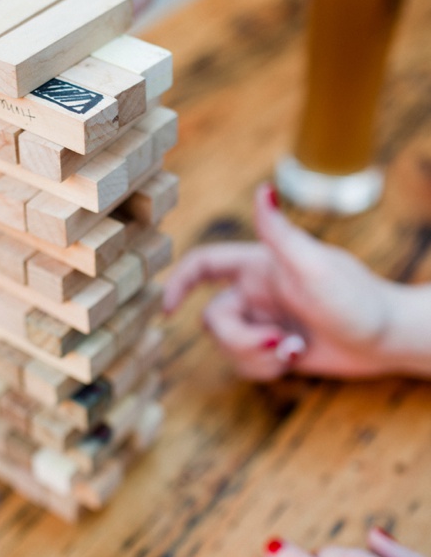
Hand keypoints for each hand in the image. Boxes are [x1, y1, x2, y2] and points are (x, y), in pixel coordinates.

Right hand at [162, 184, 398, 379]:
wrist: (390, 340)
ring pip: (227, 346)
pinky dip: (265, 369)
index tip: (166, 310)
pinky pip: (247, 364)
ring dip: (255, 356)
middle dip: (239, 339)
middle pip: (213, 319)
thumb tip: (263, 187)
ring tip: (292, 352)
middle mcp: (257, 292)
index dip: (178, 283)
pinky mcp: (275, 349)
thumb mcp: (313, 265)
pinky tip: (294, 360)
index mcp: (258, 266)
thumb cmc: (358, 298)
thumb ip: (280, 232)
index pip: (203, 265)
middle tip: (278, 344)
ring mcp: (265, 321)